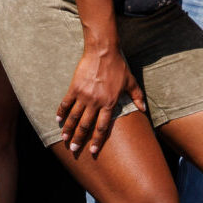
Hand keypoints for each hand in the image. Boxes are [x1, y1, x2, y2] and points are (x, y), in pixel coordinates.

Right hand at [56, 40, 144, 157]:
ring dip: (68, 129)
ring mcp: (84, 95)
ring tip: (64, 139)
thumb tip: (144, 109)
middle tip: (74, 149)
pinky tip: (58, 120)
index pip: (102, 126)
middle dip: (79, 139)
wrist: (103, 51)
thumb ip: (137, 97)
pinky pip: (66, 103)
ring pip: (74, 116)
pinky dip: (61, 112)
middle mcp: (96, 102)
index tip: (92, 151)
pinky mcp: (75, 88)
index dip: (97, 140)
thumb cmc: (119, 66)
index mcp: (109, 103)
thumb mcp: (131, 82)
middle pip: (85, 125)